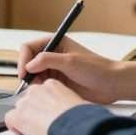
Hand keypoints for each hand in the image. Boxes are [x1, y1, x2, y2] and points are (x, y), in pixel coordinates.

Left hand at [4, 79, 87, 134]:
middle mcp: (36, 90)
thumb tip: (69, 110)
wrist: (74, 125)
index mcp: (51, 85)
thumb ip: (66, 102)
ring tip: (36, 129)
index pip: (39, 92)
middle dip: (32, 110)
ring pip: (19, 109)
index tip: (47, 112)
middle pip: (28, 99)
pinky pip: (9, 119)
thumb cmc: (80, 117)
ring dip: (25, 118)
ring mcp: (26, 102)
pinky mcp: (19, 115)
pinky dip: (13, 126)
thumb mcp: (76, 102)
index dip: (42, 104)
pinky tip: (21, 132)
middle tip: (42, 122)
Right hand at [17, 36, 135, 104]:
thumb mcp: (69, 61)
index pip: (29, 47)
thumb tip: (28, 65)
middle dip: (26, 71)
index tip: (24, 72)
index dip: (23, 59)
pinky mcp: (57, 82)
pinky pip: (40, 84)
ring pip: (33, 74)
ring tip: (39, 88)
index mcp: (55, 42)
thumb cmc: (96, 68)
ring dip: (32, 81)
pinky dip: (39, 89)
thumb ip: (46, 60)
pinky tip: (45, 92)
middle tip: (28, 83)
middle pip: (28, 60)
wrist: (112, 85)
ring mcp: (54, 68)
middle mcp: (52, 54)